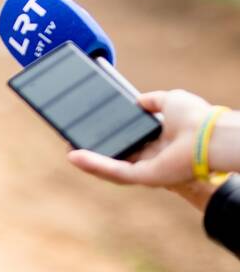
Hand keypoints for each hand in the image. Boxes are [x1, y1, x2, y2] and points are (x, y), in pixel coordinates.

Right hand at [67, 89, 210, 187]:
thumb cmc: (196, 118)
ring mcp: (146, 169)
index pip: (128, 140)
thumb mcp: (169, 100)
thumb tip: (136, 101)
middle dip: (93, 149)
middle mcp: (152, 157)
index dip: (109, 134)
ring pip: (110, 166)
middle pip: (116, 155)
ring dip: (88, 160)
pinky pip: (113, 171)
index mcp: (158, 141)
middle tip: (73, 140)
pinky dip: (93, 164)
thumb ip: (151, 101)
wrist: (208, 135)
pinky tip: (75, 156)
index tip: (91, 126)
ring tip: (68, 150)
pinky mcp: (143, 177)